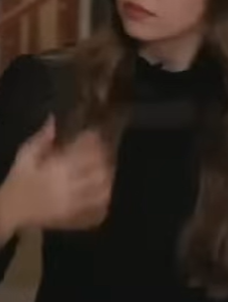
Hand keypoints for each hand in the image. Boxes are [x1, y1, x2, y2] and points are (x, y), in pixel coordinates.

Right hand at [0, 116, 113, 234]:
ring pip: (102, 192)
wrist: (9, 211)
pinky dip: (103, 200)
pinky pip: (97, 211)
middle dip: (105, 161)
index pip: (85, 154)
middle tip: (104, 153)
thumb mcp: (25, 156)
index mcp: (57, 171)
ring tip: (105, 170)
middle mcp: (69, 188)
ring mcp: (73, 206)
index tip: (95, 135)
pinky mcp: (74, 218)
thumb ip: (41, 139)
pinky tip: (102, 191)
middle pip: (99, 173)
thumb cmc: (19, 181)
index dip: (94, 143)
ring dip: (107, 179)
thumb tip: (54, 119)